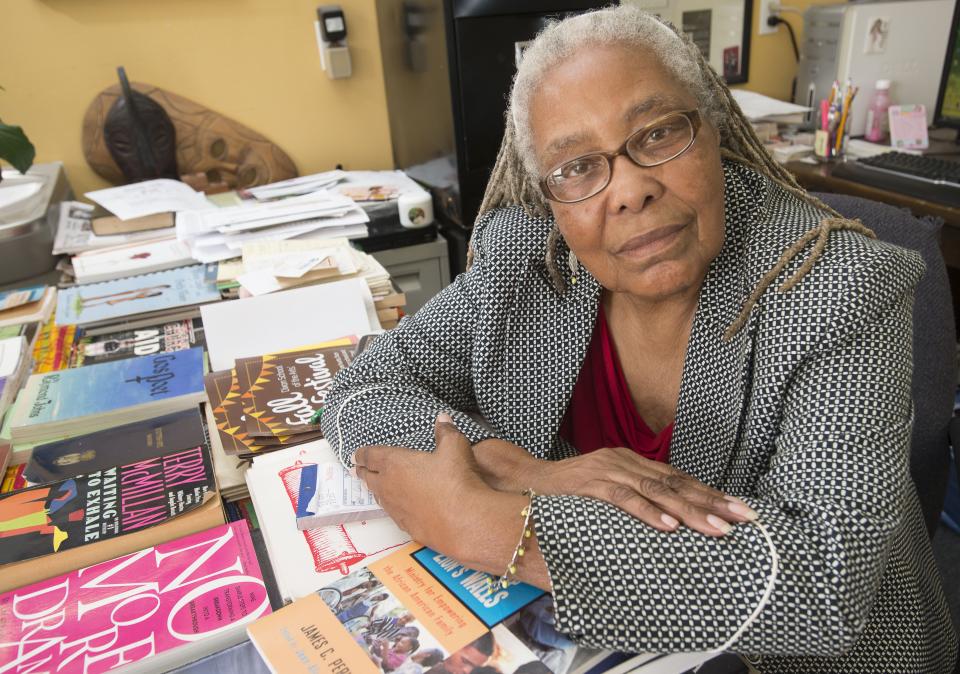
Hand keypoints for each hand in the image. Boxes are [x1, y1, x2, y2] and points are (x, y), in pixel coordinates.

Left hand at [354, 413, 492, 551]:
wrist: (463, 521)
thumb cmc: (455, 480)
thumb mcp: (455, 447)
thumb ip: (446, 431)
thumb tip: (443, 418)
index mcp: (395, 463)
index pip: (371, 455)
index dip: (362, 454)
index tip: (355, 455)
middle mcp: (389, 486)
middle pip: (369, 477)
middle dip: (363, 471)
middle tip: (358, 469)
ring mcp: (396, 508)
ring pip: (378, 497)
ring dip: (374, 489)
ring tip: (373, 486)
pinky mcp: (406, 525)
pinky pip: (392, 513)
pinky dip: (390, 506)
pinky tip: (395, 507)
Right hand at [474, 440, 755, 536]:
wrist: (524, 480)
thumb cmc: (566, 493)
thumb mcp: (604, 492)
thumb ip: (633, 500)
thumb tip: (668, 524)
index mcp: (631, 463)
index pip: (679, 479)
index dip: (710, 494)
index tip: (739, 510)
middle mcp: (624, 462)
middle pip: (676, 483)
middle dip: (712, 503)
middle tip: (742, 519)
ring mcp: (608, 470)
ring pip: (657, 491)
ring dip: (689, 511)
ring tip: (716, 528)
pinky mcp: (590, 483)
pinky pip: (624, 499)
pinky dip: (648, 513)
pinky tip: (668, 526)